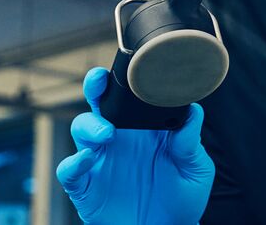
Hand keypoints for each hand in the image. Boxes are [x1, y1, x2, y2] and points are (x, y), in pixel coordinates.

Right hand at [56, 67, 214, 224]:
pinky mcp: (86, 186)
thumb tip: (193, 110)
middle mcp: (120, 137)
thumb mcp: (195, 169)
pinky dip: (73, 162)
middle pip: (100, 103)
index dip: (126, 79)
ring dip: (90, 126)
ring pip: (81, 129)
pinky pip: (70, 169)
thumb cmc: (182, 199)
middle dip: (95, 86)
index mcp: (145, 127)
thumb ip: (190, 142)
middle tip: (99, 81)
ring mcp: (100, 160)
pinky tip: (87, 159)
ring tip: (108, 134)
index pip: (131, 96)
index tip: (130, 66)